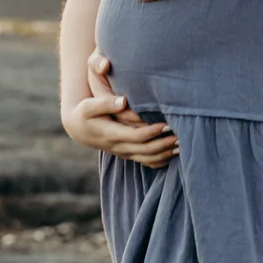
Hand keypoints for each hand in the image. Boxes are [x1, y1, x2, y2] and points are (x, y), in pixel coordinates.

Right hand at [63, 57, 177, 166]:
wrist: (79, 129)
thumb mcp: (89, 105)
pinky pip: (146, 162)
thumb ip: (105, 103)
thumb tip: (123, 101)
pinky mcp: (128, 154)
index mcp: (112, 134)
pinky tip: (174, 154)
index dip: (153, 131)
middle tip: (182, 134)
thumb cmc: (85, 112)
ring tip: (183, 144)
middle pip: (146, 150)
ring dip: (166, 153)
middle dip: (165, 143)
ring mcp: (124, 152)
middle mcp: (120, 147)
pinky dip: (161, 160)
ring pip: (148, 158)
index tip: (168, 123)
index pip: (136, 136)